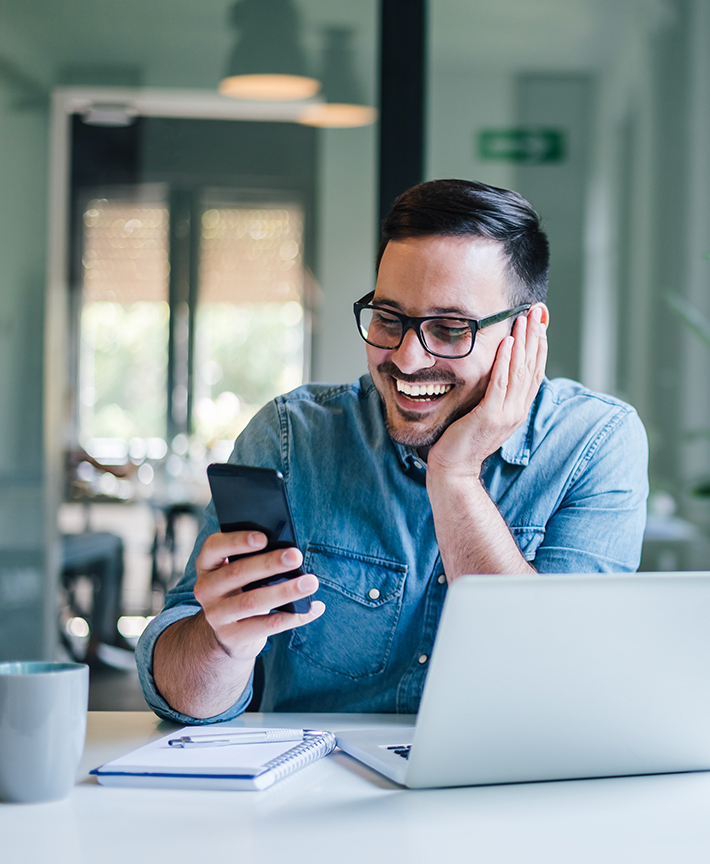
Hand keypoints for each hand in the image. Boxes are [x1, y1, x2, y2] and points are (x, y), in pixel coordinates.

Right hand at [194, 531, 324, 662]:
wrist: (228, 634)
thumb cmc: (242, 590)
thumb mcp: (239, 572)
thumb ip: (254, 559)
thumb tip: (288, 552)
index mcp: (207, 565)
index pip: (214, 548)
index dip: (237, 541)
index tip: (263, 538)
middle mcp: (206, 590)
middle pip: (237, 573)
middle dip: (269, 564)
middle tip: (296, 556)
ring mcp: (216, 616)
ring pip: (253, 602)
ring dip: (285, 591)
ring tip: (311, 582)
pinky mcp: (233, 638)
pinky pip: (267, 626)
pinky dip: (294, 617)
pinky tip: (314, 608)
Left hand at [428, 304, 547, 478]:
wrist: (453, 469)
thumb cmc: (462, 440)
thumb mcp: (484, 413)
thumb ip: (493, 394)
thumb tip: (495, 372)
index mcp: (517, 409)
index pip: (534, 371)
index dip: (539, 345)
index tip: (540, 322)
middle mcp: (517, 410)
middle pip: (532, 366)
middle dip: (535, 336)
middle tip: (538, 310)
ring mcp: (506, 414)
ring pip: (520, 371)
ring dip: (523, 342)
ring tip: (524, 319)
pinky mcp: (490, 416)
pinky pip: (500, 384)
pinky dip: (505, 361)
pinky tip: (506, 343)